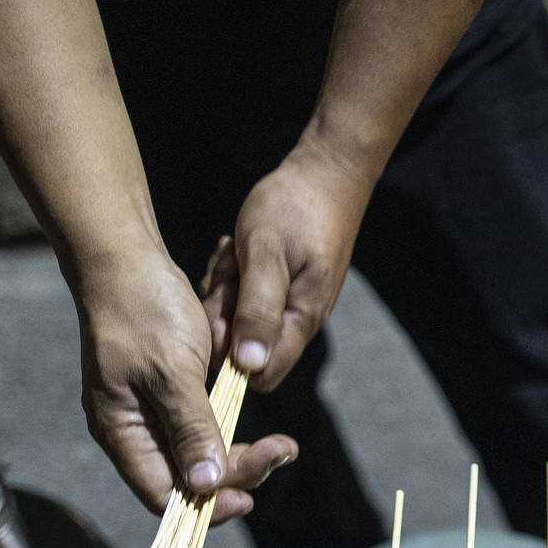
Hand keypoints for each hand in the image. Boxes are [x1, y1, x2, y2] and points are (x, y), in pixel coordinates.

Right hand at [73, 246, 296, 524]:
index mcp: (121, 432)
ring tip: (281, 445)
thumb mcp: (171, 371)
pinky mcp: (166, 392)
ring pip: (197, 453)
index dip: (207, 504)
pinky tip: (253, 421)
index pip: (164, 495)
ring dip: (238, 452)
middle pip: (186, 478)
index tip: (250, 497)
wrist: (127, 258)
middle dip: (235, 473)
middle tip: (281, 453)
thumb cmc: (142, 310)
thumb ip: (190, 429)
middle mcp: (132, 431)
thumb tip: (205, 485)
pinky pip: (199, 425)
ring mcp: (148, 412)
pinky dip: (227, 427)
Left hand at [200, 142, 367, 390]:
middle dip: (224, 311)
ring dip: (226, 288)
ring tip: (235, 252)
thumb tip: (248, 366)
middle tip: (230, 268)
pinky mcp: (280, 287)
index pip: (260, 375)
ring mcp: (288, 304)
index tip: (222, 308)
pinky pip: (244, 297)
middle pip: (242, 347)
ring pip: (239, 320)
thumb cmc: (295, 208)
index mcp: (300, 319)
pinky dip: (233, 276)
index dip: (229, 354)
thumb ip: (257, 310)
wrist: (325, 173)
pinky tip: (237, 249)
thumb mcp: (266, 254)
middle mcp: (296, 321)